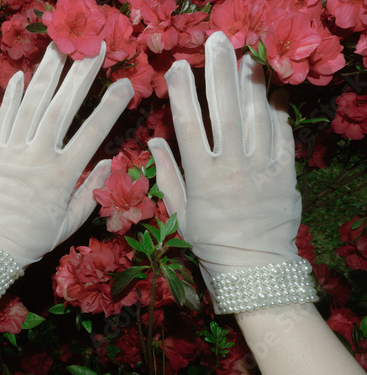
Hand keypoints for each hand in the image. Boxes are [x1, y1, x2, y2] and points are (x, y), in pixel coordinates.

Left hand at [0, 42, 133, 266]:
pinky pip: (3, 120)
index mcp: (61, 176)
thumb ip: (92, 190)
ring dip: (46, 76)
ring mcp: (12, 152)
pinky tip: (19, 76)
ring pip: (31, 107)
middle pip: (60, 110)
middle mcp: (37, 158)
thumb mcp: (71, 221)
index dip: (109, 107)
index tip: (124, 84)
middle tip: (92, 51)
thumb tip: (108, 161)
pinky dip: (10, 97)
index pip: (91, 134)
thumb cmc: (35, 237)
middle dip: (79, 77)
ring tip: (58, 49)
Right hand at [148, 32, 303, 312]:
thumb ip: (167, 175)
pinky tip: (273, 88)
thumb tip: (154, 141)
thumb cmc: (209, 241)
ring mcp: (262, 170)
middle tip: (216, 42)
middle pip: (225, 113)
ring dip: (251, 82)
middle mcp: (233, 169)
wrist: (253, 267)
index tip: (178, 68)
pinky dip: (278, 110)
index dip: (183, 95)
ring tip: (246, 54)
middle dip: (219, 73)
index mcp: (203, 179)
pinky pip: (283, 136)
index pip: (189, 128)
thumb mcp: (180, 213)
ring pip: (257, 118)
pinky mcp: (285, 175)